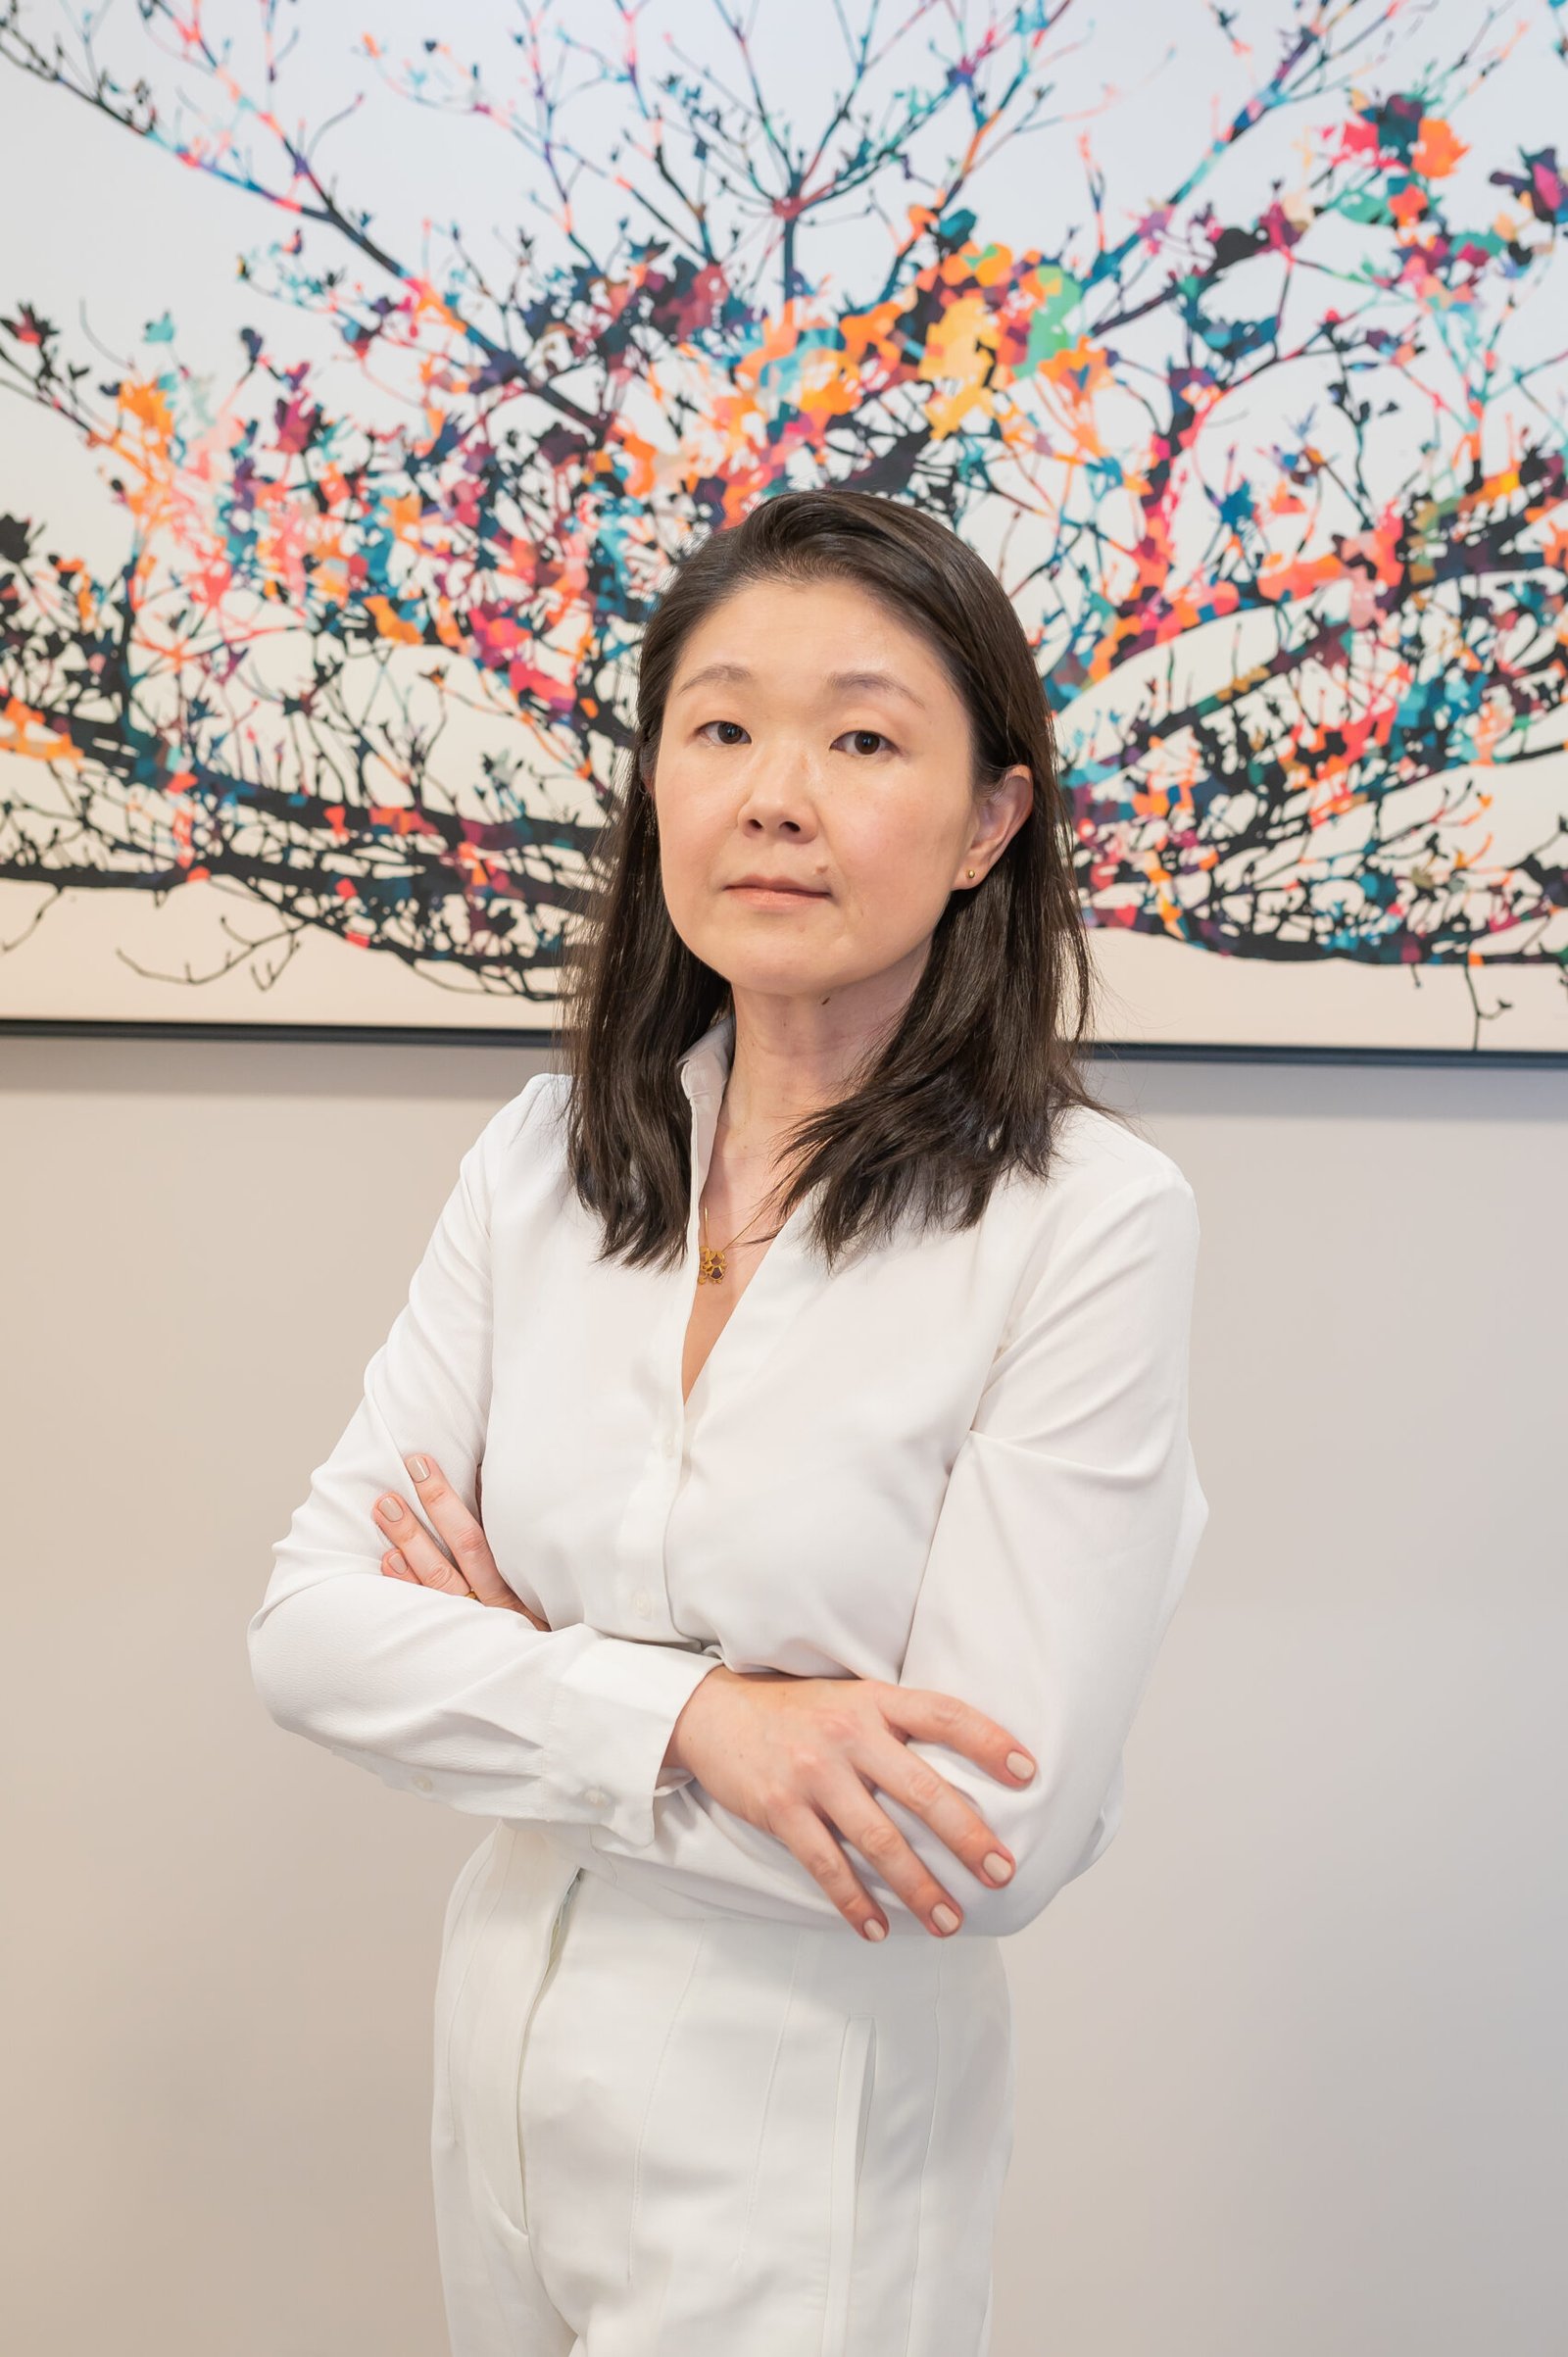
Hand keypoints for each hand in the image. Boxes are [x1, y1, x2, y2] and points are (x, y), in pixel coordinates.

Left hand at [374, 1454, 548, 1630]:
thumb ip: (515, 1538)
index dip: (459, 1499)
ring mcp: (472, 1620)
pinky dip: (407, 1582)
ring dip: (411, 1538)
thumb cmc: (539, 1615)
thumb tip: (486, 1484)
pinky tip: (389, 1558)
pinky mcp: (451, 1636)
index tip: (433, 1465)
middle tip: (413, 1467)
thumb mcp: (541, 1582)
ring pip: (439, 1577)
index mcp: (521, 1580)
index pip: (488, 1533)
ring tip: (386, 1506)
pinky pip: (425, 1609)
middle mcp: (496, 1600)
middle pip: (465, 1545)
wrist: (537, 1679)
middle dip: (437, 1503)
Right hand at [663, 1665, 1034, 1941]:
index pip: (945, 1716)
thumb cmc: (799, 1711)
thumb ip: (899, 1724)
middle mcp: (848, 1733)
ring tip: (951, 1921)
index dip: (990, 1742)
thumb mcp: (852, 1698)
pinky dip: (856, 1902)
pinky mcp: (781, 1809)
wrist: (714, 1712)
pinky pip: (827, 1865)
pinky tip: (879, 1929)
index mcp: (874, 1700)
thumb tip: (968, 1769)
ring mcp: (813, 1773)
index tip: (1030, 1774)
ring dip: (920, 1887)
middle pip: (922, 1790)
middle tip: (1003, 1873)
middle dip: (968, 1837)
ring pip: (879, 1840)